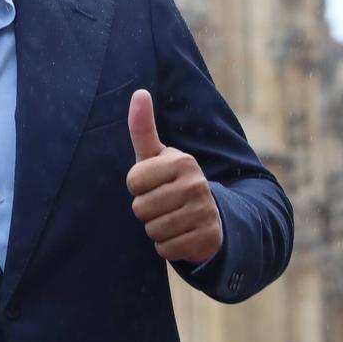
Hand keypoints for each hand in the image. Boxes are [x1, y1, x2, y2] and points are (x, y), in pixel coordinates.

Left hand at [125, 89, 222, 263]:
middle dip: (146, 211)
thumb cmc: (171, 181)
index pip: (133, 181)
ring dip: (156, 229)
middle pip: (140, 208)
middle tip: (164, 205)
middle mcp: (197, 184)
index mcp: (182, 161)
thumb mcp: (157, 156)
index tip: (154, 184)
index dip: (138, 188)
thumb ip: (143, 128)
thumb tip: (139, 92)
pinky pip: (166, 249)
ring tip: (172, 219)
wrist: (209, 215)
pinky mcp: (207, 238)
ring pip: (152, 230)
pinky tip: (181, 235)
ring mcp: (205, 212)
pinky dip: (168, 247)